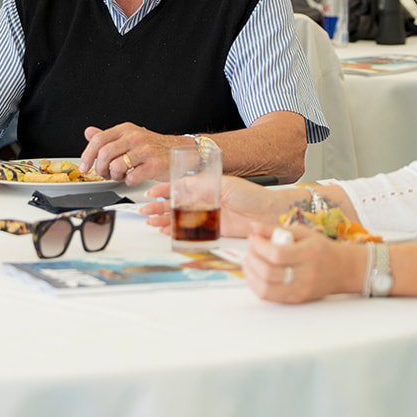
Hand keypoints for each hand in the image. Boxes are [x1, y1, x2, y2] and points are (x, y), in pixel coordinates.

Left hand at [81, 123, 185, 183]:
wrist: (178, 151)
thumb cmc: (152, 147)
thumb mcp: (129, 137)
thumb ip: (108, 137)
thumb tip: (88, 132)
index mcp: (126, 130)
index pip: (99, 139)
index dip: (87, 155)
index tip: (84, 166)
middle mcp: (135, 137)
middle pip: (105, 153)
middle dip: (99, 168)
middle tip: (103, 174)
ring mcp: (145, 151)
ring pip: (116, 166)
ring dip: (114, 176)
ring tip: (120, 176)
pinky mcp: (154, 165)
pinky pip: (132, 177)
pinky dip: (129, 181)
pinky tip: (132, 178)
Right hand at [141, 174, 288, 236]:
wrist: (269, 213)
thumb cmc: (252, 195)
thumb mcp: (226, 184)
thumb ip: (204, 187)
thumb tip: (184, 188)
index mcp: (207, 186)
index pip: (180, 186)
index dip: (164, 189)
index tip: (151, 193)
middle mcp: (205, 200)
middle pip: (177, 204)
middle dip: (160, 207)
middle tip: (146, 211)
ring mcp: (208, 215)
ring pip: (181, 217)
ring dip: (165, 220)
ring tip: (152, 222)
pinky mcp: (213, 229)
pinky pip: (191, 230)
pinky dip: (178, 231)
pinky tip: (167, 231)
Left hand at [242, 223, 364, 303]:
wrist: (343, 270)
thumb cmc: (321, 249)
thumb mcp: (303, 233)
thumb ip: (276, 229)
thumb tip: (254, 227)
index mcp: (308, 254)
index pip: (277, 254)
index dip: (259, 246)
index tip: (253, 238)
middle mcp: (305, 275)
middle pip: (268, 273)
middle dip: (252, 259)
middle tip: (250, 250)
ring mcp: (300, 290)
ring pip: (265, 288)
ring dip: (251, 274)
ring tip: (249, 262)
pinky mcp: (296, 299)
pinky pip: (269, 297)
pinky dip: (256, 285)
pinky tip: (255, 275)